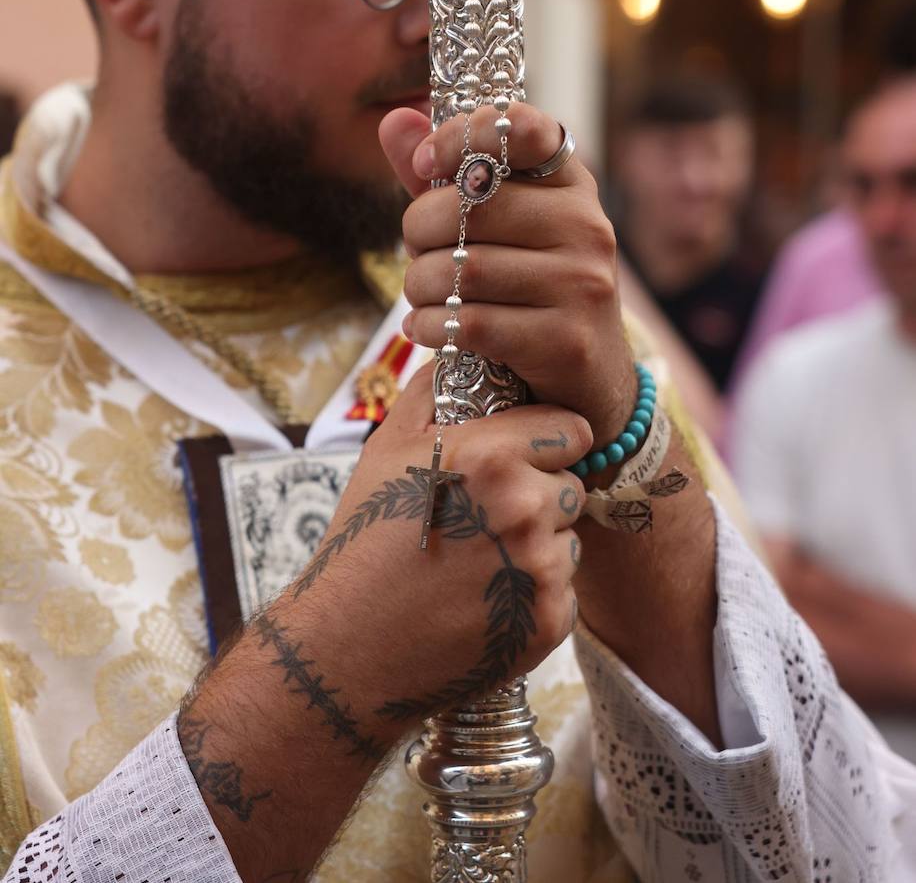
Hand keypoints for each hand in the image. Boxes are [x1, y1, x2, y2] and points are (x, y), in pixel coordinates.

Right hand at [177, 364, 588, 881]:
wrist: (346, 650)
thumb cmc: (362, 541)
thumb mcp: (385, 450)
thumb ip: (430, 391)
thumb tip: (458, 351)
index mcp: (488, 455)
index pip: (569, 429)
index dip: (546, 440)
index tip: (524, 455)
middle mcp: (523, 506)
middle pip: (570, 483)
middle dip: (539, 493)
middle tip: (485, 518)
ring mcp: (540, 569)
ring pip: (569, 537)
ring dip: (539, 545)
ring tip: (479, 561)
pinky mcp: (548, 622)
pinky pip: (563, 591)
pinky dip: (533, 595)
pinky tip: (484, 601)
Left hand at [379, 102, 636, 450]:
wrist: (586, 373)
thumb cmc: (524, 283)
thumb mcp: (489, 223)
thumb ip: (441, 174)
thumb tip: (395, 119)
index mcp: (569, 183)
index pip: (522, 129)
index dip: (463, 135)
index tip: (426, 163)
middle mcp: (586, 225)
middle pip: (472, 205)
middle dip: (420, 229)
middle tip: (416, 251)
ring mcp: (583, 283)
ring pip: (464, 269)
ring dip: (420, 285)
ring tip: (421, 294)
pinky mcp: (566, 339)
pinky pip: (472, 322)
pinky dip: (431, 326)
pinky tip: (425, 327)